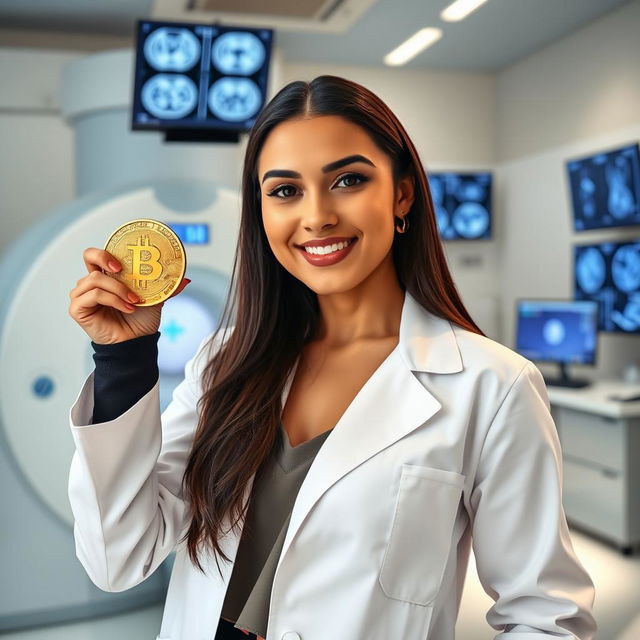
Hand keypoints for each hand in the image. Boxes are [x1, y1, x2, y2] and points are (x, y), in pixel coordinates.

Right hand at [68, 247, 189, 344]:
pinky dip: (114, 300)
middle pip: (89, 256)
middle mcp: (91, 283)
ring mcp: (82, 294)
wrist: (137, 341)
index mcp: (106, 276)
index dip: (106, 251)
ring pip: (96, 279)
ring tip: (134, 301)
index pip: (98, 254)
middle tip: (120, 269)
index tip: (123, 261)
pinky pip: (95, 295)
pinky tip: (127, 308)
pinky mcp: (78, 308)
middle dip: (104, 257)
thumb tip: (186, 279)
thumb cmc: (140, 320)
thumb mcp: (156, 299)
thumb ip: (167, 287)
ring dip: (118, 289)